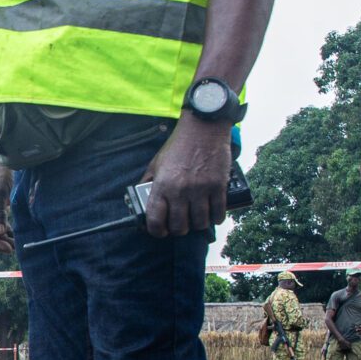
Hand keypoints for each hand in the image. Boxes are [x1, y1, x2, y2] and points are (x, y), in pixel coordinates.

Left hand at [142, 118, 233, 236]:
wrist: (203, 128)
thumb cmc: (179, 145)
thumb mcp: (157, 163)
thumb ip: (149, 182)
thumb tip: (141, 200)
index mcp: (162, 185)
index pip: (155, 221)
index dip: (157, 231)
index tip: (161, 231)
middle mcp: (180, 191)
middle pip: (179, 227)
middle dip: (179, 229)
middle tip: (181, 223)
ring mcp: (201, 190)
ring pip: (200, 223)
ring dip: (198, 224)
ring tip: (197, 217)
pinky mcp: (219, 187)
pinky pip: (218, 214)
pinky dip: (215, 218)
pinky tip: (212, 214)